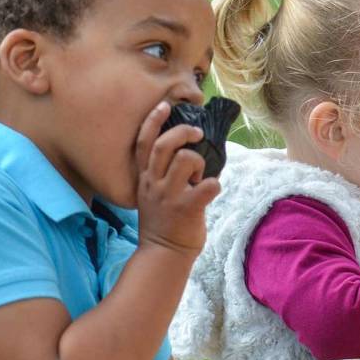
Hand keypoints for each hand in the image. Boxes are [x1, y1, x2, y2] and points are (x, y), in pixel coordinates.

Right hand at [134, 102, 219, 256]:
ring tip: (201, 176)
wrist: (163, 254)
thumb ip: (163, 175)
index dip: (153, 120)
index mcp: (145, 178)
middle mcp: (154, 184)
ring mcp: (169, 196)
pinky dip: (215, 184)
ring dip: (200, 162)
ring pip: (186, 159)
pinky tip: (212, 190)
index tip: (165, 105)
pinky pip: (208, 185)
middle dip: (183, 132)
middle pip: (164, 145)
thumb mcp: (153, 195)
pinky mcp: (187, 208)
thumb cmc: (164, 222)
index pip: (143, 142)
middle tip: (197, 133)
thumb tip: (188, 154)